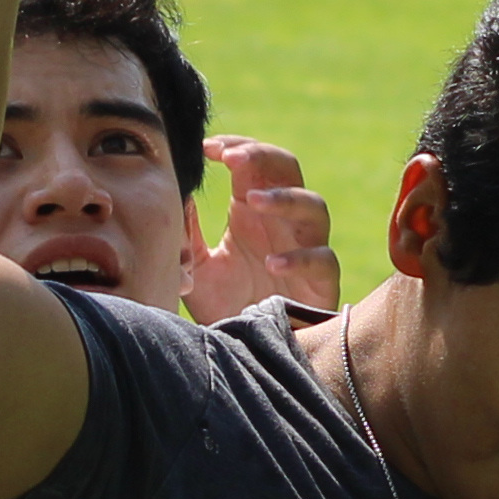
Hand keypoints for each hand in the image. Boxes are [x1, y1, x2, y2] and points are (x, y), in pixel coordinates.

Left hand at [187, 134, 336, 315]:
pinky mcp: (321, 281)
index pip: (255, 162)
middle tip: (233, 158)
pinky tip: (273, 264)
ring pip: (313, 207)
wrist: (246, 351)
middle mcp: (282, 221)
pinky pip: (322, 259)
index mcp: (253, 209)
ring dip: (284, 199)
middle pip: (289, 169)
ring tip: (252, 201)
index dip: (238, 147)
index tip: (209, 148)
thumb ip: (188, 232)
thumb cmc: (225, 304)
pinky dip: (300, 258)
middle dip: (263, 156)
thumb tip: (177, 194)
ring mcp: (306, 247)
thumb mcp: (197, 266)